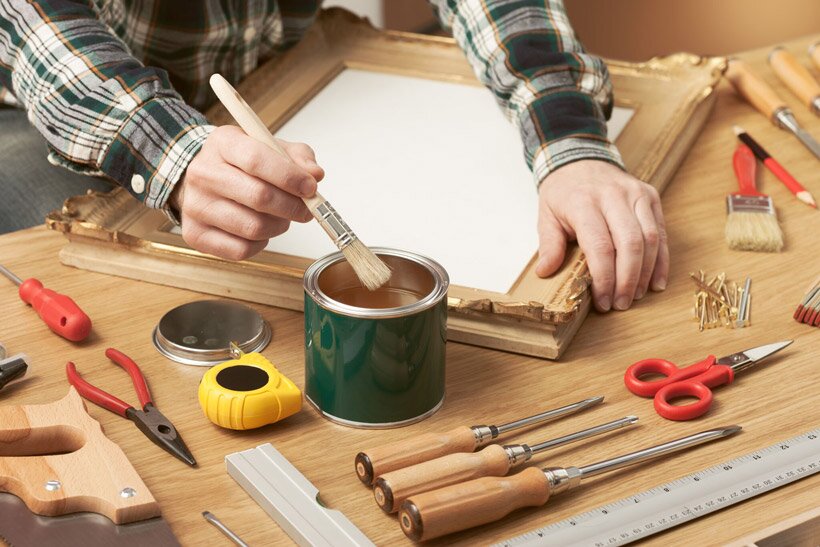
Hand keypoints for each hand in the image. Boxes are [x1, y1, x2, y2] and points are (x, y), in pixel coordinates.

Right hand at [171, 125, 323, 259]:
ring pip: (253, 227)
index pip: (257, 160)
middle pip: (258, 197)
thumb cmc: (241, 164)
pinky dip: (261, 244)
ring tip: (281, 217)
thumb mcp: (270, 147)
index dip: (290, 177)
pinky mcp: (196, 234)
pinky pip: (241, 250)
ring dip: (278, 226)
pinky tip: (261, 230)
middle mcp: (203, 173)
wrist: (203, 181)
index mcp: (222, 144)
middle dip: (292, 206)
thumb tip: (315, 174)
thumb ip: (297, 157)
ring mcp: (196, 206)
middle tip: (305, 209)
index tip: (310, 187)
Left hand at [535, 160, 668, 311]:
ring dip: (645, 273)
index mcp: (584, 202)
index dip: (605, 278)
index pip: (600, 246)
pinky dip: (660, 260)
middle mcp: (613, 196)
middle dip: (627, 280)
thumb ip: (549, 245)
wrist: (580, 158)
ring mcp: (636, 194)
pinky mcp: (650, 196)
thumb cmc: (563, 193)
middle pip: (630, 244)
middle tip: (620, 304)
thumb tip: (546, 272)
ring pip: (650, 238)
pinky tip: (655, 282)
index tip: (603, 301)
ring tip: (634, 296)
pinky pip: (661, 232)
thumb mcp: (546, 216)